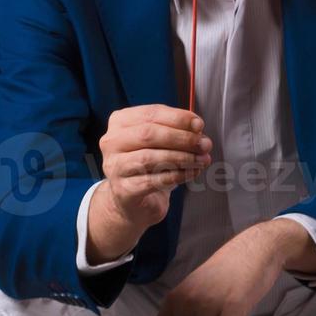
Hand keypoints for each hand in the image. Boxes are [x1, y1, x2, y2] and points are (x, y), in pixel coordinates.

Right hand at [88, 105, 211, 263]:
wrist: (132, 202)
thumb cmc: (147, 166)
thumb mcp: (160, 142)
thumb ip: (176, 131)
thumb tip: (197, 129)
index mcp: (120, 122)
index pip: (150, 113)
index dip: (178, 118)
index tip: (199, 125)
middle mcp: (112, 142)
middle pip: (149, 134)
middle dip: (181, 138)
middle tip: (203, 144)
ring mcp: (115, 167)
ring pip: (150, 158)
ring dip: (182, 158)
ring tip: (200, 160)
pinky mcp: (123, 190)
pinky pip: (153, 180)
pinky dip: (177, 176)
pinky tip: (191, 173)